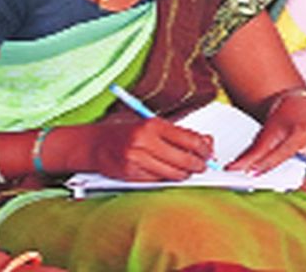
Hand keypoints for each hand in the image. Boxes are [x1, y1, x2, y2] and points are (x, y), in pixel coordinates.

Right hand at [87, 119, 212, 180]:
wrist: (96, 144)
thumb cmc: (128, 133)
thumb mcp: (154, 126)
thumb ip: (180, 134)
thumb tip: (207, 142)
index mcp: (153, 125)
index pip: (190, 140)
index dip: (204, 149)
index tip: (209, 153)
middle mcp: (144, 141)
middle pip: (184, 159)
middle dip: (198, 165)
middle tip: (202, 166)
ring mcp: (136, 159)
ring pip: (173, 174)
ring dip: (184, 174)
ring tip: (186, 170)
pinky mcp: (131, 174)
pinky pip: (158, 180)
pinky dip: (166, 178)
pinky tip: (166, 172)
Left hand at [228, 93, 305, 191]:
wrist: (304, 105)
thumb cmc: (288, 117)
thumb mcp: (269, 131)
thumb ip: (254, 153)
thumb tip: (235, 169)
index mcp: (304, 133)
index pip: (283, 156)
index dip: (265, 167)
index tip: (253, 176)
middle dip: (305, 186)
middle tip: (290, 185)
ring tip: (303, 181)